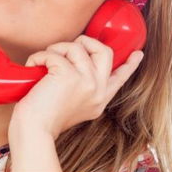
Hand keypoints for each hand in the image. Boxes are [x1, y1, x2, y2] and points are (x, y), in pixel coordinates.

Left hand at [9, 34, 144, 140]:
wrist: (34, 130)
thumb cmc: (44, 117)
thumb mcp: (73, 104)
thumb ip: (81, 87)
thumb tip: (75, 63)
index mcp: (99, 99)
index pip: (120, 78)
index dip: (130, 64)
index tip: (138, 53)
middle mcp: (98, 91)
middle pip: (104, 52)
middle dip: (85, 41)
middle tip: (65, 49)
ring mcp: (87, 82)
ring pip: (76, 47)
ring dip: (55, 49)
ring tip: (42, 62)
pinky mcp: (70, 76)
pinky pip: (54, 53)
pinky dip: (39, 56)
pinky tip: (33, 67)